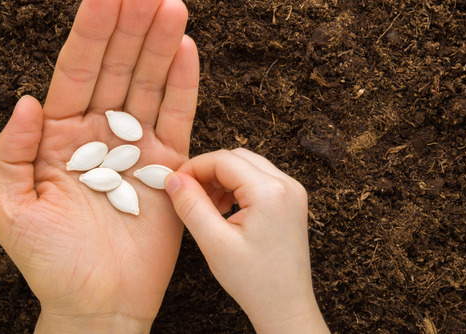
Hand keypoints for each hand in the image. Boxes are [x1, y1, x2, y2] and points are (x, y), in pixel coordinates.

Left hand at [0, 0, 198, 331]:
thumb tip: (26, 100)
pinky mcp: (169, 167)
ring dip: (161, 44)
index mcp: (60, 136)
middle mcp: (99, 132)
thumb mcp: (11, 209)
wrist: (96, 303)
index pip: (76, 70)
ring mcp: (137, 147)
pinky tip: (187, 49)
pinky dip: (184, 84)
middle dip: (131, 25)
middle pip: (117, 67)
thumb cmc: (48, 261)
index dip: (91, 30)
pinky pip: (178, 118)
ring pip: (149, 84)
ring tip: (172, 4)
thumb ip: (12, 152)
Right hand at [164, 148, 328, 333]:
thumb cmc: (255, 281)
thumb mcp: (214, 243)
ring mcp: (292, 192)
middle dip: (208, 171)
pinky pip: (258, 180)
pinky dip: (236, 187)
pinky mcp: (290, 201)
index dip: (193, 168)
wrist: (286, 306)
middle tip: (187, 194)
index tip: (174, 183)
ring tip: (205, 205)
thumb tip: (173, 179)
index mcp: (270, 192)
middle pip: (236, 158)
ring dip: (221, 179)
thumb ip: (191, 206)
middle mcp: (286, 185)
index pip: (223, 160)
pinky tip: (223, 209)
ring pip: (247, 167)